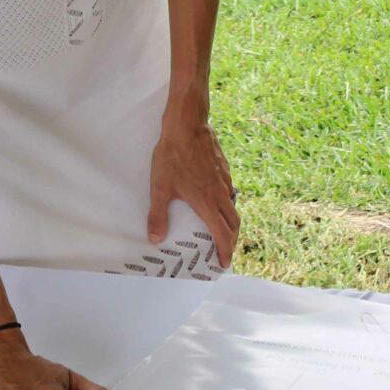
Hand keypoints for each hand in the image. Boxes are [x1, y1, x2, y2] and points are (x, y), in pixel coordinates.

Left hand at [147, 112, 237, 265]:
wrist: (187, 126)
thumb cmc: (173, 156)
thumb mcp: (160, 188)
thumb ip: (158, 215)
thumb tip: (156, 239)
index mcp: (207, 203)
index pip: (222, 234)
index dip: (224, 251)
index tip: (224, 263)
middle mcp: (220, 194)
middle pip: (234, 223)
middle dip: (231, 240)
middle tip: (225, 251)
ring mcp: (224, 180)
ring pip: (233, 206)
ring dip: (231, 222)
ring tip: (222, 229)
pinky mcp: (223, 168)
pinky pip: (230, 191)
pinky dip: (227, 203)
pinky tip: (216, 200)